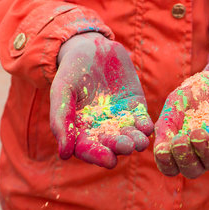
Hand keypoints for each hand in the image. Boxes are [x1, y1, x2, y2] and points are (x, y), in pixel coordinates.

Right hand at [50, 33, 152, 168]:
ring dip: (136, 140)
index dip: (98, 156)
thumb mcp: (62, 91)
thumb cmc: (71, 71)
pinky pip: (142, 120)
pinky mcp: (135, 107)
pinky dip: (145, 125)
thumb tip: (64, 154)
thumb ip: (61, 120)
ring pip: (130, 135)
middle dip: (120, 147)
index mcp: (82, 131)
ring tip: (139, 142)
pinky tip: (147, 126)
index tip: (108, 161)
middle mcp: (102, 129)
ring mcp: (121, 119)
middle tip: (126, 147)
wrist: (91, 48)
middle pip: (112, 145)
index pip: (90, 149)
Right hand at [154, 66, 208, 177]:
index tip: (164, 148)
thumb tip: (160, 149)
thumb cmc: (196, 94)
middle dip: (185, 158)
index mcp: (183, 147)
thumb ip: (166, 125)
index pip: (172, 167)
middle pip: (192, 171)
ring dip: (205, 151)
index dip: (166, 162)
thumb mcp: (176, 104)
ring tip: (199, 133)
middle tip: (181, 140)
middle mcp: (202, 154)